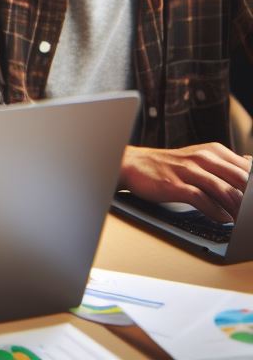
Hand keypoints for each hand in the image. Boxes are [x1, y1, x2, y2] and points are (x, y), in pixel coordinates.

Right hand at [120, 143, 251, 222]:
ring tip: (243, 222)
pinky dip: (216, 213)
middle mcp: (203, 158)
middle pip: (241, 180)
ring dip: (238, 211)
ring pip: (225, 191)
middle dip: (250, 199)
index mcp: (214, 151)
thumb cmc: (170, 165)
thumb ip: (226, 168)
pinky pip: (202, 200)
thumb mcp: (201, 159)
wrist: (133, 164)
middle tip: (252, 213)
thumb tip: (252, 175)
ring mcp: (189, 171)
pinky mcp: (175, 184)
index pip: (248, 168)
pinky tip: (222, 219)